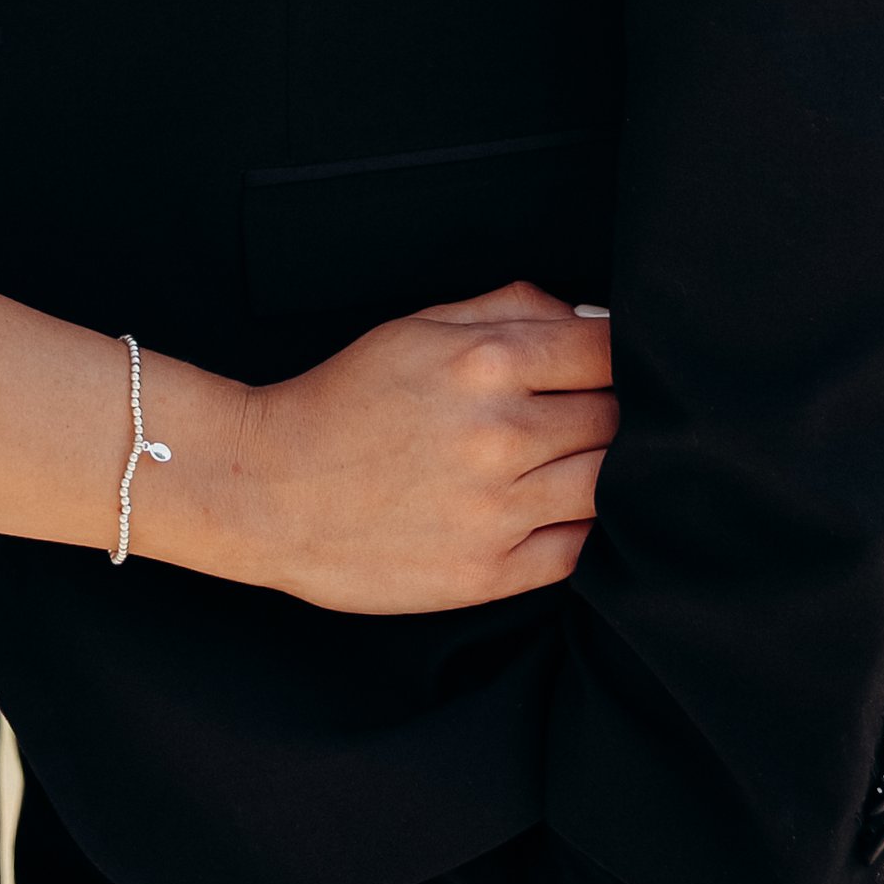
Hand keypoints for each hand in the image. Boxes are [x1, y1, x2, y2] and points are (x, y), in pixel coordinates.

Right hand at [185, 279, 616, 614]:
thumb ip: (505, 310)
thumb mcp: (414, 327)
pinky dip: (581, 527)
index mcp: (483, 362)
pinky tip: (555, 509)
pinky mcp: (490, 573)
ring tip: (567, 459)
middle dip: (607, 409)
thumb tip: (586, 319)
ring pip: (608, 485)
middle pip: (615, 418)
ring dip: (601, 469)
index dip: (614, 353)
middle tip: (582, 411)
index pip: (604, 351)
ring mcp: (499, 510)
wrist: (269, 489)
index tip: (603, 363)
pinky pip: (580, 550)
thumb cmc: (342, 401)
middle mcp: (501, 435)